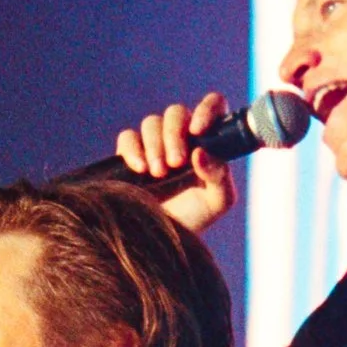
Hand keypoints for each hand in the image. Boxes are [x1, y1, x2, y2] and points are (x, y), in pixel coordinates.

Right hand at [113, 91, 236, 234]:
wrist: (162, 240)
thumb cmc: (196, 218)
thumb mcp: (217, 201)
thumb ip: (219, 176)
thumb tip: (201, 153)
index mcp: (207, 141)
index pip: (213, 105)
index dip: (206, 109)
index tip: (198, 131)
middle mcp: (181, 137)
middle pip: (176, 112)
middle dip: (174, 134)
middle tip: (175, 163)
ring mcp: (154, 144)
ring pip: (151, 123)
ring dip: (155, 146)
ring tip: (158, 173)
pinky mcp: (130, 154)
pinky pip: (128, 137)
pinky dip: (132, 149)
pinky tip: (140, 169)